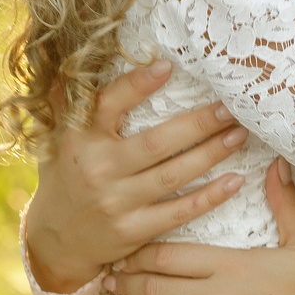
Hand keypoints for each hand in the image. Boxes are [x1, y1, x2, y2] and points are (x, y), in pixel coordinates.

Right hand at [24, 61, 249, 293]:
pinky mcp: (133, 231)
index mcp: (80, 139)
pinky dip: (209, 197)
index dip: (137, 85)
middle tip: (231, 107)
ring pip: (173, 175)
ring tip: (238, 134)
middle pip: (157, 143)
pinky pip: (178, 212)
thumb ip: (73, 100)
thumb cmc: (68, 176)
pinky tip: (235, 180)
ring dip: (212, 154)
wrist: (56, 240)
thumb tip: (83, 54)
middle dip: (199, 124)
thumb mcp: (61, 137)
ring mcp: (116, 203)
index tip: (168, 66)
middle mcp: (97, 170)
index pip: (108, 104)